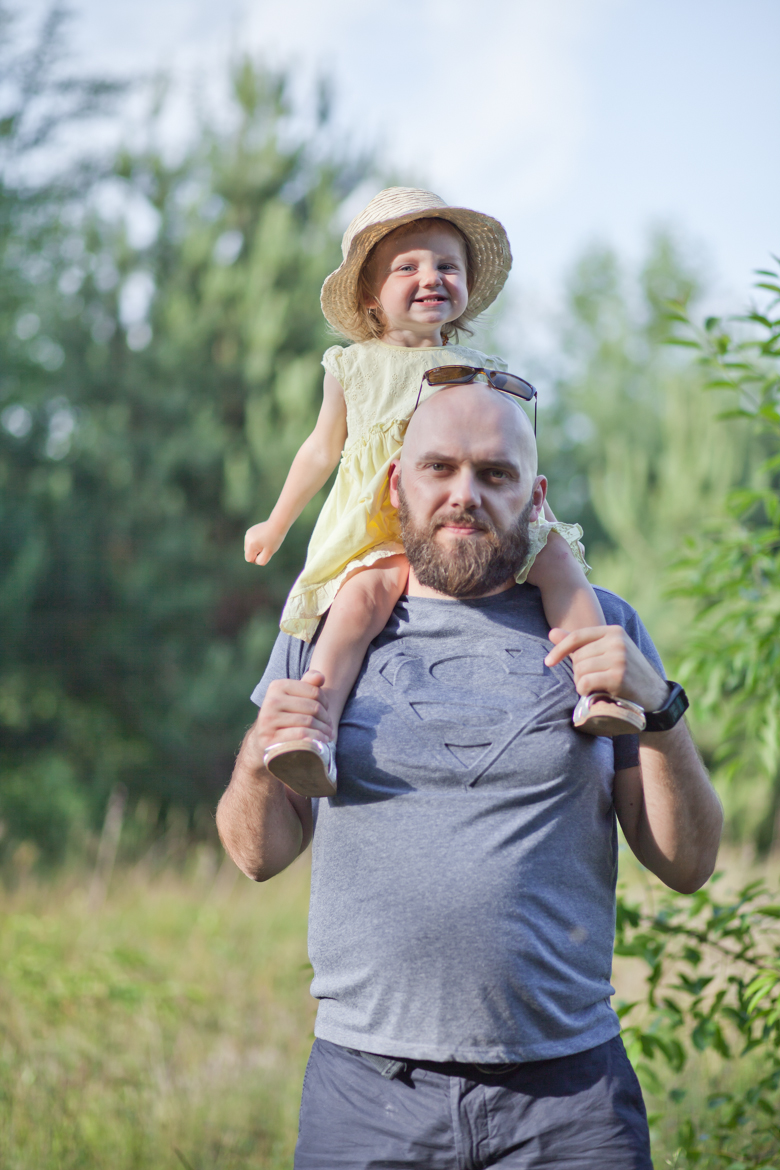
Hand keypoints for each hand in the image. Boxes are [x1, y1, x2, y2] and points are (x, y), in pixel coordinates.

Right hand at [245, 520, 284, 564]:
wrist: (278, 524)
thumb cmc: (275, 539)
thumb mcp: (269, 553)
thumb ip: (261, 560)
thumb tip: (255, 561)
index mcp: (250, 545)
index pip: (249, 559)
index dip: (257, 559)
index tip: (265, 552)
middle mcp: (247, 539)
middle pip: (248, 554)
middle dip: (257, 553)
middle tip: (267, 547)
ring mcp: (248, 534)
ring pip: (250, 548)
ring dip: (257, 548)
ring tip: (266, 542)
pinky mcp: (250, 531)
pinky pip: (252, 542)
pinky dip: (257, 543)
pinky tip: (264, 537)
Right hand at [254, 670, 332, 760]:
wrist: (264, 739)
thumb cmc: (286, 714)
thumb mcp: (295, 696)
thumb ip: (309, 683)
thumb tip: (320, 677)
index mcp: (277, 686)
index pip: (314, 691)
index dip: (325, 702)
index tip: (326, 710)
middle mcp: (270, 701)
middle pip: (312, 707)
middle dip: (326, 718)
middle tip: (329, 726)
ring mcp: (268, 720)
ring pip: (308, 722)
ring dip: (323, 730)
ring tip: (329, 734)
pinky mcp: (270, 738)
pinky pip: (300, 735)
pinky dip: (315, 739)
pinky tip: (321, 742)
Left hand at [544, 626, 668, 711]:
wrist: (654, 696)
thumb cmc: (626, 673)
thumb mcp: (606, 652)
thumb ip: (580, 643)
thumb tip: (552, 633)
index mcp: (614, 631)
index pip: (577, 636)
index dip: (560, 649)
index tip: (549, 662)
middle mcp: (617, 642)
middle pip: (578, 656)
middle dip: (578, 672)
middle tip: (592, 681)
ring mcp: (619, 658)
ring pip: (580, 670)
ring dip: (581, 683)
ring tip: (595, 687)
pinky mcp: (618, 676)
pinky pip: (585, 682)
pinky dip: (584, 691)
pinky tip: (594, 693)